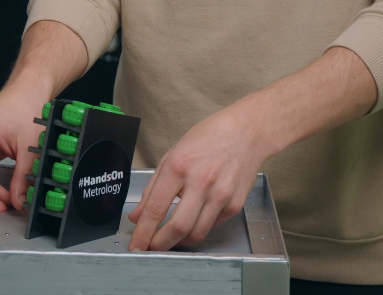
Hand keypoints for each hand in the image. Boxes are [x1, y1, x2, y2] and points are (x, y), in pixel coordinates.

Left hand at [126, 104, 270, 251]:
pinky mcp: (235, 205)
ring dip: (179, 242)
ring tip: (169, 238)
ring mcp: (220, 195)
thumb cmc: (207, 139)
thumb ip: (152, 188)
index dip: (143, 233)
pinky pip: (211, 226)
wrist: (246, 132)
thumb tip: (138, 215)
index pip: (156, 209)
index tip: (136, 246)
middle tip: (151, 249)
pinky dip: (198, 228)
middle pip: (178, 228)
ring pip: (196, 233)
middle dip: (160, 245)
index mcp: (178, 167)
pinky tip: (193, 221)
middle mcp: (200, 182)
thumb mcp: (171, 156)